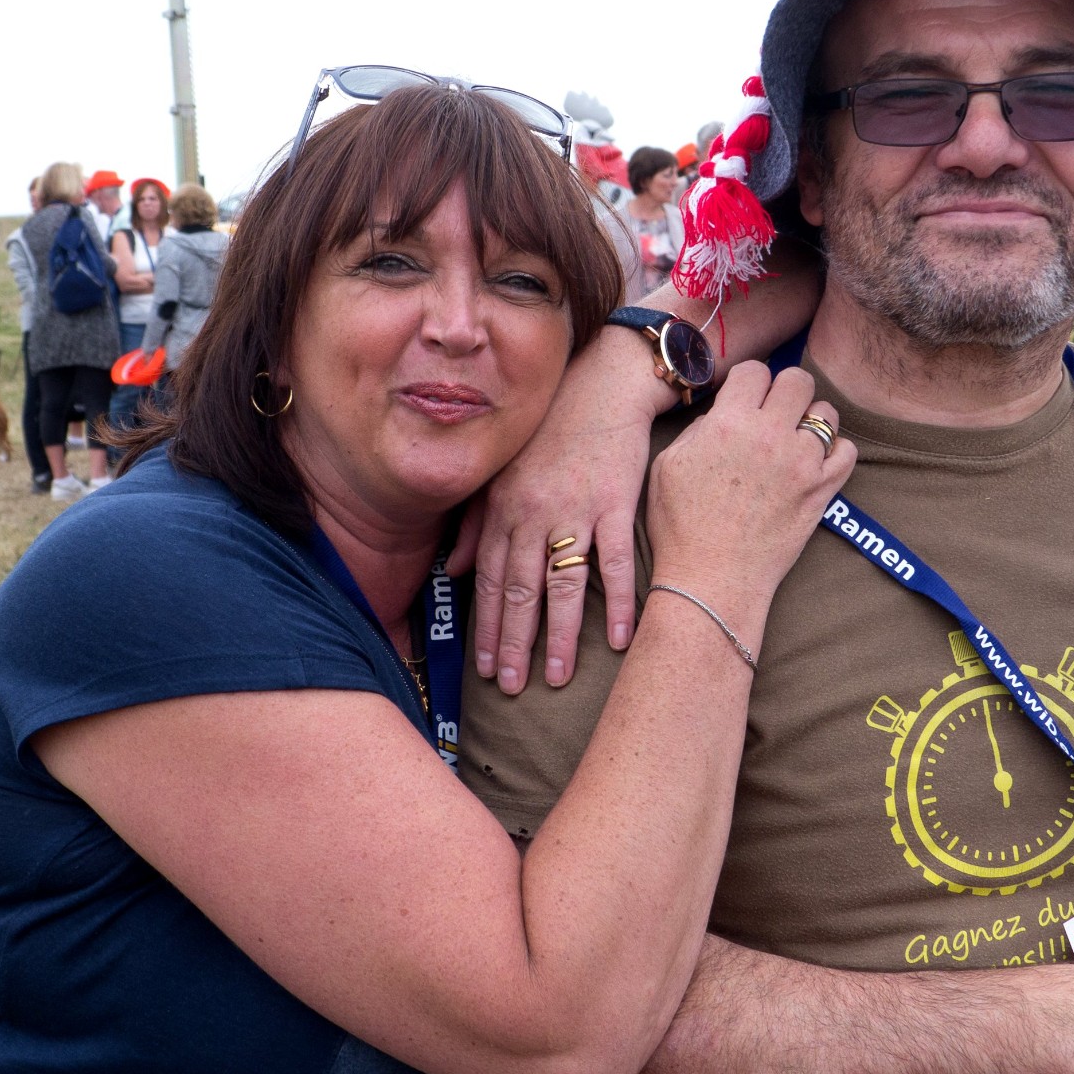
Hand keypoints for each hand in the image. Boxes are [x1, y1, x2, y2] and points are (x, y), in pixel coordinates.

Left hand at [474, 325, 680, 693]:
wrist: (604, 385)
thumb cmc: (551, 430)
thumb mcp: (502, 470)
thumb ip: (476, 521)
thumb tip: (455, 569)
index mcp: (505, 508)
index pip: (491, 579)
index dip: (486, 627)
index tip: (485, 668)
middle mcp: (534, 512)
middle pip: (521, 590)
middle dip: (513, 643)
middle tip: (512, 687)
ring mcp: (576, 509)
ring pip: (562, 584)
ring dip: (558, 636)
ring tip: (555, 678)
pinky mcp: (616, 503)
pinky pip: (614, 561)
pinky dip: (618, 602)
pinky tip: (617, 639)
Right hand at [641, 362, 853, 640]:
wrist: (711, 580)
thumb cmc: (681, 528)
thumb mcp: (668, 465)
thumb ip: (700, 429)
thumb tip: (724, 413)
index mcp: (728, 424)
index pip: (754, 371)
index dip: (748, 383)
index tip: (746, 399)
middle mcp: (769, 435)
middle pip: (798, 380)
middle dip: (786, 391)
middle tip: (776, 411)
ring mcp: (800, 463)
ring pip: (826, 412)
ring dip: (812, 420)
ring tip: (795, 439)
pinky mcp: (821, 491)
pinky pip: (847, 450)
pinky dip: (835, 451)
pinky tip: (815, 461)